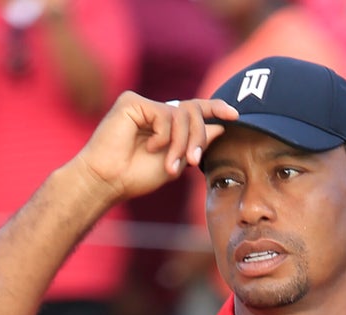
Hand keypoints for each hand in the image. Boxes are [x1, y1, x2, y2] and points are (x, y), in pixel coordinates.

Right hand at [71, 91, 238, 205]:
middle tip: (194, 162)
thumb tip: (220, 127)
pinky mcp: (132, 101)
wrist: (109, 181)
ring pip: (182, 114)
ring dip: (182, 143)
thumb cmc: (136, 176)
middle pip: (193, 111)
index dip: (215, 109)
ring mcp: (144, 104)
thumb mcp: (175, 163)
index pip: (194, 110)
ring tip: (170, 164)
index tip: (235, 115)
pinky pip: (164, 114)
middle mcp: (155, 111)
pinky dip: (163, 136)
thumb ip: (195, 145)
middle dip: (199, 138)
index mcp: (165, 124)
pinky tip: (149, 147)